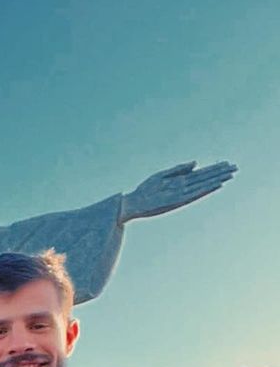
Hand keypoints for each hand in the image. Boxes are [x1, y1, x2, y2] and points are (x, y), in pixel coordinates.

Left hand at [121, 161, 235, 221]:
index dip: (214, 169)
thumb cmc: (145, 190)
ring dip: (216, 179)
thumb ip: (178, 169)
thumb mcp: (161, 175)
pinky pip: (193, 194)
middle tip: (235, 167)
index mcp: (179, 181)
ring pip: (202, 185)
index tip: (227, 164)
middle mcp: (182, 188)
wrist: (131, 203)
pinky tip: (214, 185)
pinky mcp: (174, 200)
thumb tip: (196, 163)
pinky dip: (204, 189)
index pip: (201, 174)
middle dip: (219, 173)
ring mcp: (179, 194)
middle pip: (205, 178)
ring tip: (229, 174)